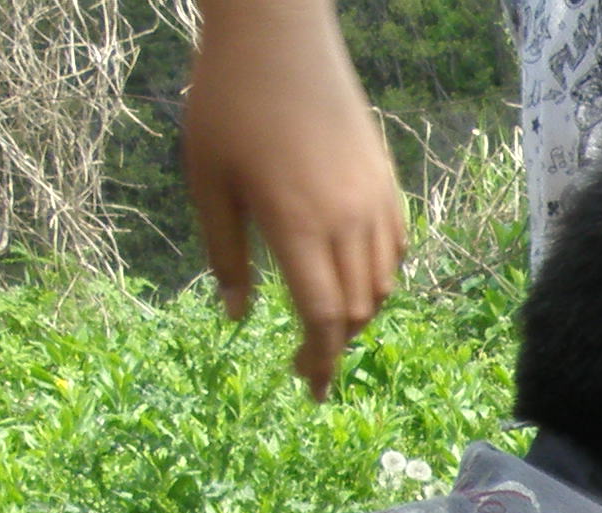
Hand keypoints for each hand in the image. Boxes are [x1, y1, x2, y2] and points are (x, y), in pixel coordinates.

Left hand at [183, 0, 406, 398]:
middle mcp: (347, 222)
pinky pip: (395, 249)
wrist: (277, 35)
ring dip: (357, 312)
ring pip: (381, 285)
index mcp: (297, 226)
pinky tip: (351, 274)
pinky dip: (378, 276)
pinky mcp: (386, 182)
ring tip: (325, 317)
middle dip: (334, 344)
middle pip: (357, 310)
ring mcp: (373, 201)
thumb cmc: (228, 102)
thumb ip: (224, 253)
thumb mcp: (207, 180)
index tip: (308, 388)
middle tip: (306, 359)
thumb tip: (238, 316)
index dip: (318, 361)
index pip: (322, 318)